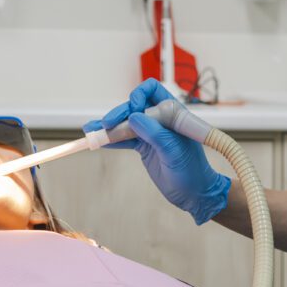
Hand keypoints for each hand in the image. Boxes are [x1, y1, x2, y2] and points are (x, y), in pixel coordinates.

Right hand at [85, 80, 230, 224]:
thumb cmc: (193, 173)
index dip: (139, 96)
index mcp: (173, 114)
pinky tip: (98, 140)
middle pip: (134, 107)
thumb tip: (134, 117)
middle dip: (119, 113)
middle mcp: (161, 120)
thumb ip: (156, 134)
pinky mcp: (144, 146)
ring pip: (126, 123)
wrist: (195, 195)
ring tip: (91, 130)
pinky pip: (124, 139)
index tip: (132, 111)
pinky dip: (111, 139)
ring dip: (109, 126)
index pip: (153, 92)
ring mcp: (151, 133)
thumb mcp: (175, 154)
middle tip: (107, 124)